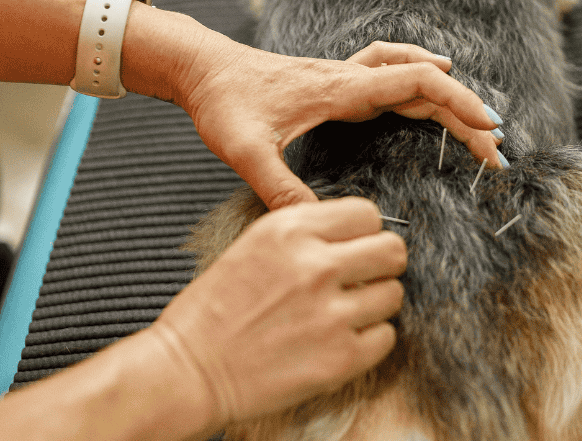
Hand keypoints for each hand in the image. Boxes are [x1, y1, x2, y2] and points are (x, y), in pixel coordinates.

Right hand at [148, 197, 404, 429]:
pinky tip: (340, 341)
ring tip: (344, 314)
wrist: (185, 372)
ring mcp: (330, 313)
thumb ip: (308, 233)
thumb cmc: (213, 311)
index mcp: (290, 230)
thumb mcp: (255, 245)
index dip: (364, 232)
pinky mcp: (339, 358)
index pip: (367, 213)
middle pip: (392, 250)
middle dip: (382, 263)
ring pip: (393, 294)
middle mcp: (315, 265)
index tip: (355, 247)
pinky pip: (386, 337)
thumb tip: (358, 234)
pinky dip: (369, 340)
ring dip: (375, 304)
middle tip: (364, 278)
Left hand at [177, 37, 504, 209]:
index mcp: (341, 88)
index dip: (458, 105)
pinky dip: (423, 73)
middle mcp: (352, 77)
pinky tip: (435, 77)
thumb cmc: (223, 104)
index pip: (415, 85)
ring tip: (481, 120)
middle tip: (497, 148)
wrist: (202, 68)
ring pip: (414, 76)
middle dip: (467, 113)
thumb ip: (278, 187)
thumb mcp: (245, 150)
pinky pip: (394, 70)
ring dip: (450, 95)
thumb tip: (314, 225)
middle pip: (426, 84)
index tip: (488, 132)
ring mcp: (347, 76)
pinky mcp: (339, 81)